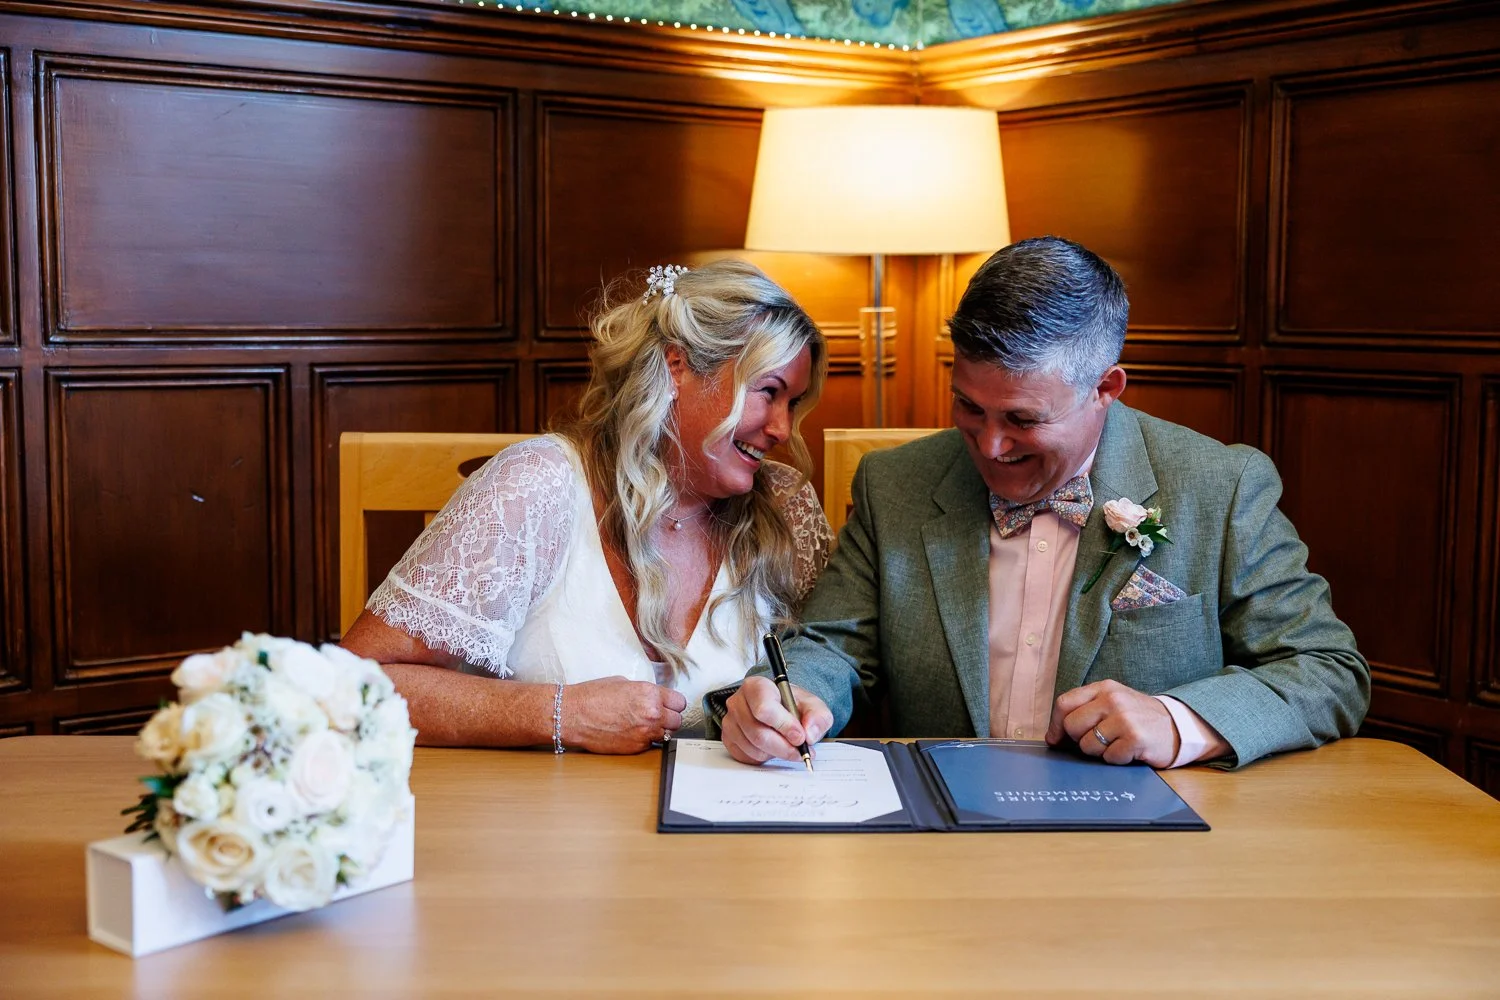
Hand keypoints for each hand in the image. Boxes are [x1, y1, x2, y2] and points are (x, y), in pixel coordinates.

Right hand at [561, 677, 686, 754]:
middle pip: (677, 720)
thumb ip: (644, 692)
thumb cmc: (592, 696)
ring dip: (659, 730)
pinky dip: (645, 740)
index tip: (669, 704)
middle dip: (669, 718)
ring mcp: (644, 733)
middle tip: (657, 715)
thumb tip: (654, 698)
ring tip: (643, 724)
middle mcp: (651, 714)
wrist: (573, 715)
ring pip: (667, 734)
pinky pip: (650, 744)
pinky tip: (631, 732)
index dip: (674, 703)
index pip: (680, 702)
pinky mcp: (635, 748)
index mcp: (650, 694)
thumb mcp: (623, 683)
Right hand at [721, 675, 832, 764]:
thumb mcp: (813, 706)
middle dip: (783, 747)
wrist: (782, 710)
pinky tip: (773, 748)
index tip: (799, 736)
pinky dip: (764, 758)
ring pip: (754, 748)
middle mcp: (738, 702)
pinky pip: (747, 757)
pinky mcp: (729, 739)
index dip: (784, 726)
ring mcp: (731, 722)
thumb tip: (809, 734)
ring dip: (775, 753)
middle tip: (799, 751)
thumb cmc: (793, 705)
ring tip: (787, 746)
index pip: (764, 708)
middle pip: (758, 733)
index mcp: (756, 686)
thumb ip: (817, 717)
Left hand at [1045, 679, 1179, 767]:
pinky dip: (1116, 759)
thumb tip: (1053, 737)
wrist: (1178, 726)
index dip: (1055, 725)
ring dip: (1100, 752)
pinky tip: (1129, 751)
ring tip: (1117, 743)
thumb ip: (1084, 712)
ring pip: (1088, 745)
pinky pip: (1109, 757)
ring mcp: (1125, 718)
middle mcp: (1113, 699)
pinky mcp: (1135, 738)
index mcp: (1104, 688)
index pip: (1064, 703)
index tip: (1056, 739)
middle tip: (1099, 741)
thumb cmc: (1139, 718)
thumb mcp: (1113, 704)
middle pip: (1072, 726)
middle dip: (1079, 740)